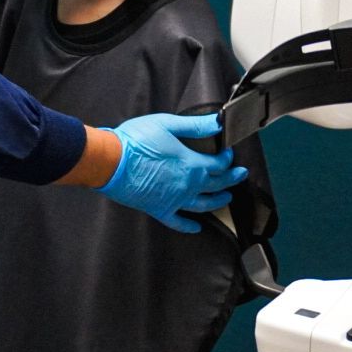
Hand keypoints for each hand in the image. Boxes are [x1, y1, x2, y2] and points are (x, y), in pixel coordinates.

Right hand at [94, 113, 247, 231]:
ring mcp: (174, 200)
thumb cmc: (136, 141)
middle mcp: (188, 185)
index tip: (229, 153)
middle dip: (231, 179)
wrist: (110, 162)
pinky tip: (197, 227)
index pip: (218, 164)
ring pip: (203, 205)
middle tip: (240, 175)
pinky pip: (178, 222)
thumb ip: (194, 126)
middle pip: (216, 185)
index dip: (226, 158)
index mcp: (191, 164)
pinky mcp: (159, 209)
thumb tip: (218, 124)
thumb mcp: (166, 125)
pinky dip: (189, 226)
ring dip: (218, 202)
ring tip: (226, 198)